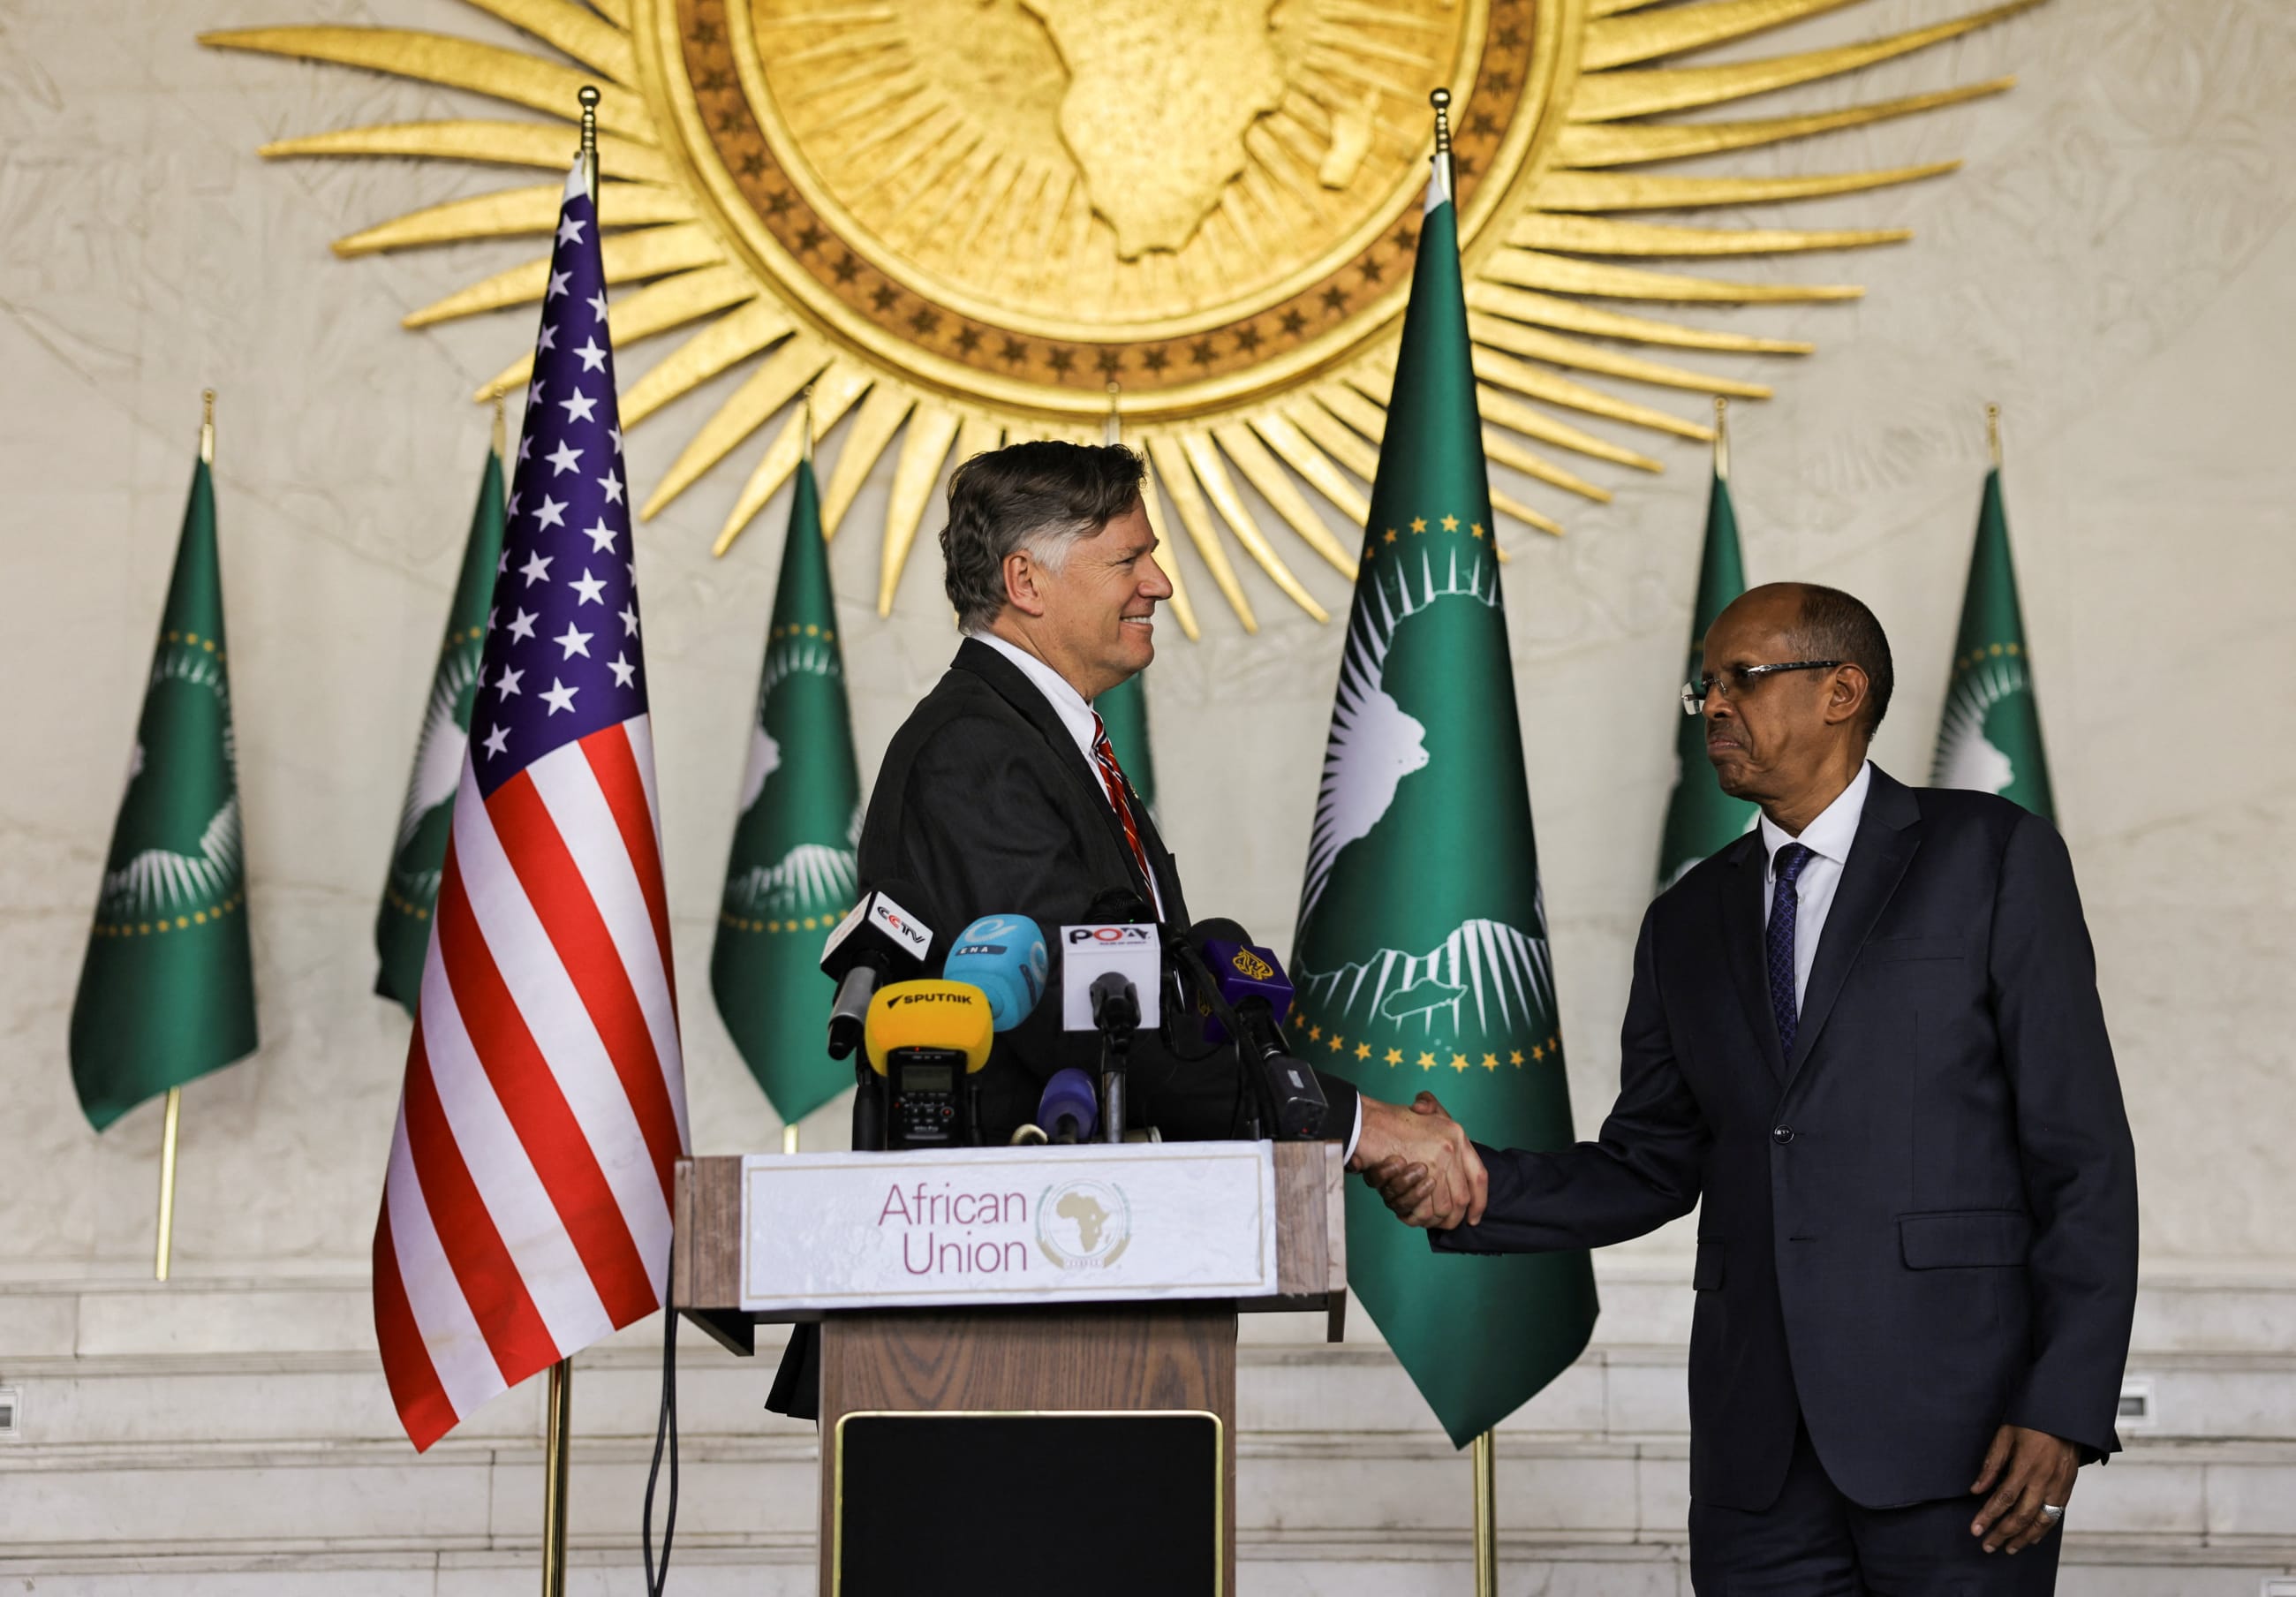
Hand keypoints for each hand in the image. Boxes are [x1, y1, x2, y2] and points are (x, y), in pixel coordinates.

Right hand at [1349, 1092, 1485, 1229]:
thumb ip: (1433, 1113)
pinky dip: (1418, 1217)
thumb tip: (1434, 1128)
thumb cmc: (1391, 1120)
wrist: (1367, 1122)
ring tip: (1422, 1218)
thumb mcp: (1422, 1110)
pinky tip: (1410, 1214)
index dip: (1479, 1201)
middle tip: (1444, 1224)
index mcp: (1457, 1134)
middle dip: (1454, 1217)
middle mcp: (1452, 1148)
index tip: (1474, 1217)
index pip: (1479, 1176)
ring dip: (1433, 1218)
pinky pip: (1426, 1208)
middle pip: (1462, 1197)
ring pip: (1444, 1207)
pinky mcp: (1422, 1175)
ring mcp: (1438, 1161)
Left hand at [1969, 1424, 2077, 1553]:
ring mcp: (2058, 1486)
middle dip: (2003, 1533)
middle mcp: (2044, 1480)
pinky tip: (2032, 1538)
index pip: (2003, 1499)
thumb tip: (1976, 1490)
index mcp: (2026, 1466)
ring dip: (2024, 1538)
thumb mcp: (2004, 1436)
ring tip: (2008, 1548)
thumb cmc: (2030, 1422)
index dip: (1988, 1516)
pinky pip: (2055, 1515)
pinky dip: (2043, 1530)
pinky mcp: (2067, 1488)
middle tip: (1988, 1545)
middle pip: (2021, 1515)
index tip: (1975, 1530)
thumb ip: (1991, 1465)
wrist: (2064, 1417)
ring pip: (2041, 1521)